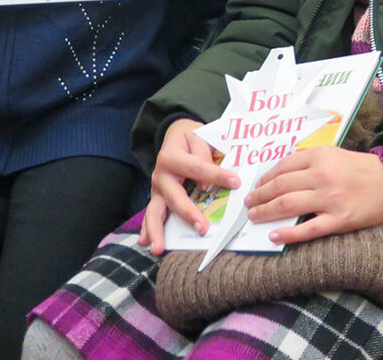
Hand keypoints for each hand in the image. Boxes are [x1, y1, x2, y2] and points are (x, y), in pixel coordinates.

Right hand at [143, 118, 234, 254]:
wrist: (174, 133)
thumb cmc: (191, 136)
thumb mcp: (199, 135)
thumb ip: (203, 153)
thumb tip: (206, 182)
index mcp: (172, 156)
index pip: (197, 168)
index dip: (216, 175)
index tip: (235, 182)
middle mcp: (161, 174)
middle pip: (174, 196)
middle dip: (188, 213)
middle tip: (203, 228)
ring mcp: (157, 188)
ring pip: (155, 211)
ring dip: (157, 230)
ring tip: (159, 247)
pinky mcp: (157, 196)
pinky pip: (151, 214)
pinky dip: (147, 229)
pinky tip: (146, 243)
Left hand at [243, 146, 382, 243]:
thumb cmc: (362, 170)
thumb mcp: (335, 155)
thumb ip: (309, 162)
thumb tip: (278, 176)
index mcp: (321, 156)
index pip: (282, 167)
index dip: (264, 179)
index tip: (255, 187)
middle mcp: (323, 176)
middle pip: (280, 187)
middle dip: (259, 197)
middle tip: (249, 204)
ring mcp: (331, 199)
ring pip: (288, 206)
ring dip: (266, 212)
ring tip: (255, 217)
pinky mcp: (340, 219)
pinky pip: (308, 229)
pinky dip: (288, 233)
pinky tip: (274, 235)